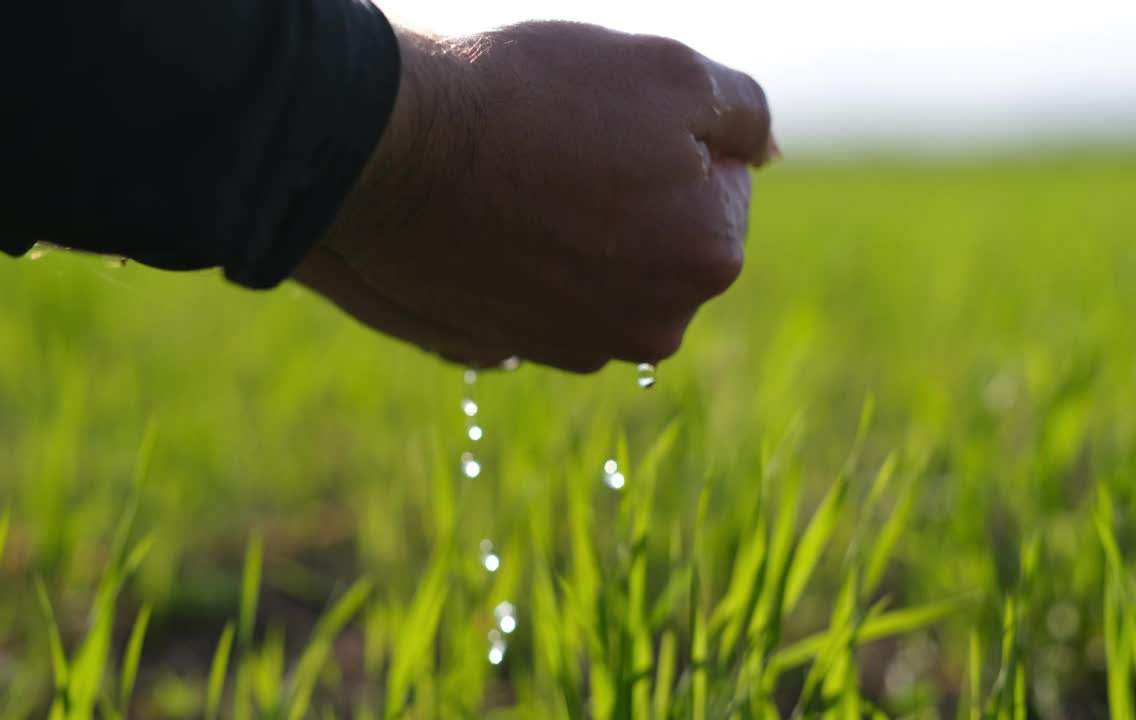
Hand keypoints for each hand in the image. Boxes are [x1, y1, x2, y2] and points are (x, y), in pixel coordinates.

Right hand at [295, 21, 775, 372]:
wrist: (391, 155)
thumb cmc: (532, 102)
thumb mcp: (669, 72)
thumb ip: (744, 112)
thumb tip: (764, 153)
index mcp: (707, 261)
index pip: (720, 182)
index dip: (666, 136)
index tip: (604, 121)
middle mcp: (650, 326)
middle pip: (661, 234)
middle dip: (630, 191)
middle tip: (561, 146)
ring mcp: (575, 345)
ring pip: (599, 264)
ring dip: (574, 225)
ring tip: (518, 179)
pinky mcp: (509, 347)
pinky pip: (539, 289)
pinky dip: (526, 256)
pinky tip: (490, 219)